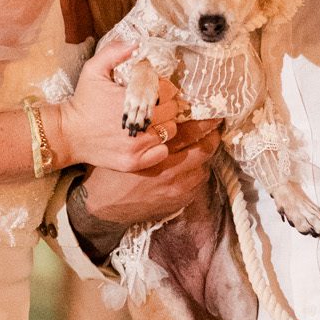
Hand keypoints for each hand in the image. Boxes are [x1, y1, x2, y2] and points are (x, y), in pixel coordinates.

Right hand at [48, 38, 179, 173]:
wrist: (67, 134)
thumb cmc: (83, 100)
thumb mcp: (93, 70)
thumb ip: (114, 52)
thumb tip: (136, 44)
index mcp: (131, 100)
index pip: (167, 91)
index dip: (163, 88)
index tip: (153, 89)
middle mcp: (137, 124)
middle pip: (171, 111)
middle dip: (165, 105)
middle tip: (153, 104)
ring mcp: (136, 146)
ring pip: (170, 131)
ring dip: (164, 124)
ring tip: (150, 120)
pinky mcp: (133, 162)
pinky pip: (162, 152)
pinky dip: (160, 145)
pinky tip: (148, 138)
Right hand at [70, 119, 220, 261]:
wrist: (104, 206)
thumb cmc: (111, 171)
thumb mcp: (126, 147)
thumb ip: (149, 133)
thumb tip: (171, 117)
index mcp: (156, 153)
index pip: (191, 131)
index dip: (206, 121)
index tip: (213, 113)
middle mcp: (171, 171)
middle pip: (204, 149)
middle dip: (212, 136)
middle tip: (215, 126)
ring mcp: (176, 189)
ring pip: (204, 168)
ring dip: (205, 157)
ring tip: (202, 147)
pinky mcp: (177, 202)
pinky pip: (197, 185)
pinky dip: (197, 174)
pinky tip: (191, 168)